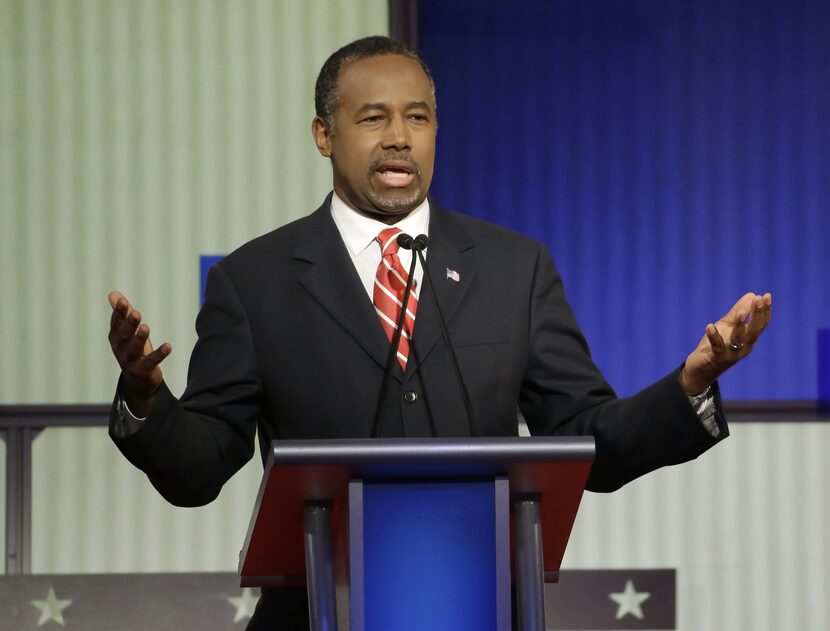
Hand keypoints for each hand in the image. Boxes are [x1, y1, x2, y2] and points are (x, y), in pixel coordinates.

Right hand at [107, 291, 170, 410]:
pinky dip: (159, 354)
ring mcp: (131, 360)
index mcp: (116, 337)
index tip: (122, 301)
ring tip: (146, 327)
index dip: (119, 313)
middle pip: (124, 335)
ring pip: (134, 349)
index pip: (116, 323)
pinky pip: (151, 362)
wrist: (137, 380)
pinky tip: (168, 346)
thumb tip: (113, 294)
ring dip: (140, 338)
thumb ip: (123, 313)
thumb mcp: (127, 331)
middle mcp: (121, 348)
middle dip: (129, 324)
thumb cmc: (133, 349)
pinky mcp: (143, 370)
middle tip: (136, 313)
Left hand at [679, 292, 771, 394]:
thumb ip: (738, 312)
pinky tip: (710, 326)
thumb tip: (751, 294)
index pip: (761, 324)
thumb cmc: (716, 345)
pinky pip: (716, 346)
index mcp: (748, 339)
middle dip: (757, 315)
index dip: (765, 311)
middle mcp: (743, 347)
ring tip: (740, 313)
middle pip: (754, 331)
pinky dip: (714, 336)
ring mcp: (731, 353)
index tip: (766, 295)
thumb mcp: (727, 326)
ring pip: (738, 339)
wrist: (701, 368)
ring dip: (740, 326)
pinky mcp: (716, 357)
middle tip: (758, 299)